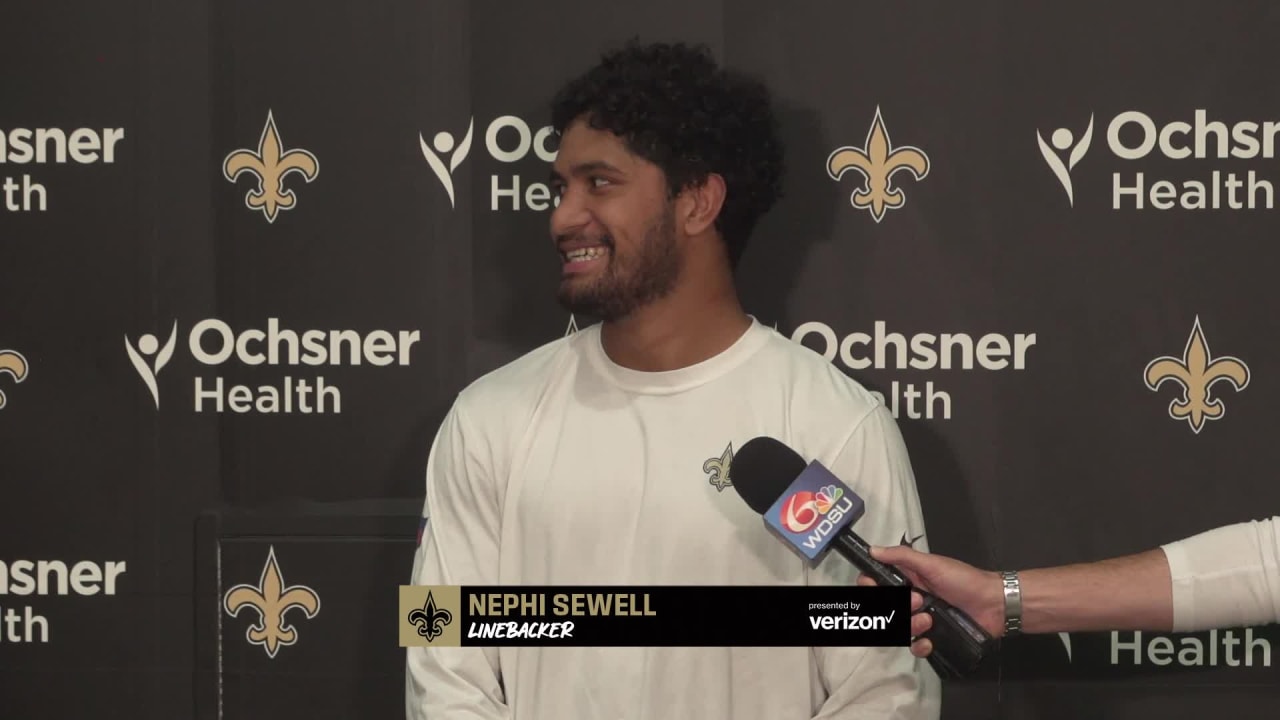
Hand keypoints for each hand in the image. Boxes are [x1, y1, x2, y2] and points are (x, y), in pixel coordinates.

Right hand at [855, 545, 1005, 658]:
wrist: (994, 604)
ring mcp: (921, 620)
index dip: (869, 587)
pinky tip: (929, 640)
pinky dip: (920, 646)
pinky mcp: (933, 637)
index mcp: (908, 579)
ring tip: (930, 620)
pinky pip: (915, 646)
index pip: (876, 583)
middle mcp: (911, 600)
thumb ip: (902, 557)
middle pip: (884, 609)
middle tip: (917, 602)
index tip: (872, 588)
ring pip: (899, 629)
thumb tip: (872, 550)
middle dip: (895, 609)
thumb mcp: (932, 564)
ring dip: (911, 625)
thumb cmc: (963, 580)